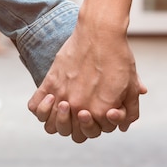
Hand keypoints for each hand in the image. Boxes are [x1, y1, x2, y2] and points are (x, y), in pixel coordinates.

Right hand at [28, 21, 146, 142]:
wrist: (101, 32)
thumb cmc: (119, 57)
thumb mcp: (131, 85)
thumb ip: (130, 110)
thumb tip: (123, 125)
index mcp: (101, 111)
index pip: (96, 132)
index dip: (101, 123)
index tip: (104, 108)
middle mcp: (79, 108)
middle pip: (73, 134)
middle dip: (80, 125)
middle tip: (84, 109)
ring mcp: (62, 96)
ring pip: (51, 127)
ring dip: (58, 120)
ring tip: (66, 105)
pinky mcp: (50, 82)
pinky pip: (35, 107)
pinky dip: (41, 108)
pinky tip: (51, 98)